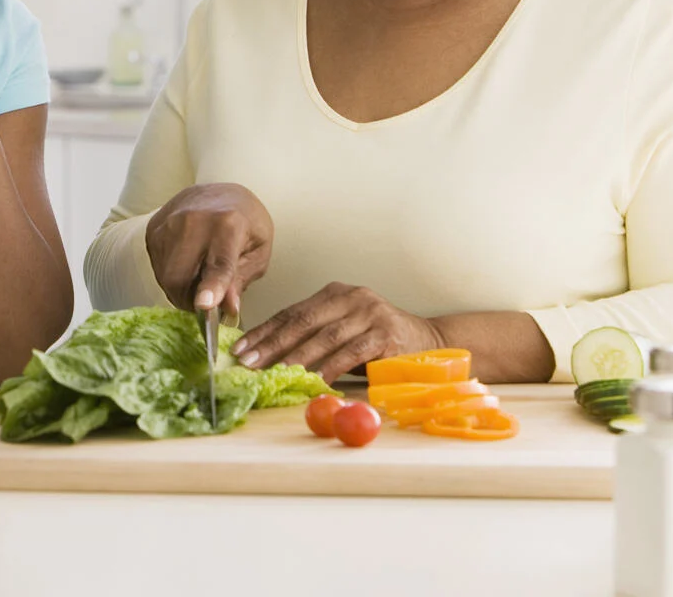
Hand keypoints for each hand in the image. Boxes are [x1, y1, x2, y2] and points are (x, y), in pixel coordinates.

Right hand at [145, 183, 272, 318]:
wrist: (219, 193)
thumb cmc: (245, 223)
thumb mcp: (258, 250)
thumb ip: (241, 280)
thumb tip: (228, 308)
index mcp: (228, 224)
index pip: (218, 262)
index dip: (211, 286)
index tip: (204, 305)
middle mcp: (192, 220)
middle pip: (179, 277)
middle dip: (189, 301)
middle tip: (206, 303)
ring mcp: (168, 223)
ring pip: (165, 276)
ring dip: (180, 290)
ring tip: (198, 278)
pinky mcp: (153, 229)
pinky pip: (157, 267)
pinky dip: (171, 276)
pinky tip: (186, 265)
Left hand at [232, 282, 444, 384]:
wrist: (433, 344)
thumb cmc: (379, 343)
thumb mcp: (344, 332)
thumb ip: (314, 337)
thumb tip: (267, 358)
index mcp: (335, 293)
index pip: (291, 312)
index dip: (264, 330)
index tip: (239, 348)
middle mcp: (351, 297)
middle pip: (302, 321)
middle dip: (271, 343)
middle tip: (247, 361)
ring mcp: (370, 313)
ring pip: (325, 337)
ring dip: (296, 357)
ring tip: (273, 372)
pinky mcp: (387, 334)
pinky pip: (351, 353)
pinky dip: (330, 367)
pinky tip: (313, 379)